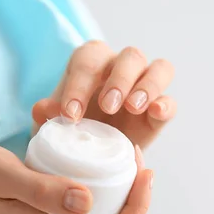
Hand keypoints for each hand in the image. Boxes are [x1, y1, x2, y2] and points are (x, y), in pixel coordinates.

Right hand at [0, 140, 152, 213]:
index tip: (142, 169)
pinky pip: (83, 209)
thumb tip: (88, 202)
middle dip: (134, 196)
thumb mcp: (2, 173)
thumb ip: (42, 190)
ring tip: (121, 154)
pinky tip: (96, 161)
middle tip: (134, 154)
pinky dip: (99, 187)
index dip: (137, 209)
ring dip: (119, 191)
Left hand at [33, 41, 176, 148]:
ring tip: (133, 107)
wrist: (89, 157)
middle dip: (119, 80)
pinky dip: (165, 104)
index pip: (88, 61)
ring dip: (148, 85)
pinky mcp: (160, 112)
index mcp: (90, 64)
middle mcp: (121, 68)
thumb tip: (42, 109)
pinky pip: (170, 101)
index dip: (79, 84)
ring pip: (159, 69)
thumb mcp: (52, 125)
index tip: (70, 115)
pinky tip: (155, 113)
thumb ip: (47, 115)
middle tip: (107, 107)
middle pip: (130, 57)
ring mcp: (145, 87)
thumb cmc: (69, 130)